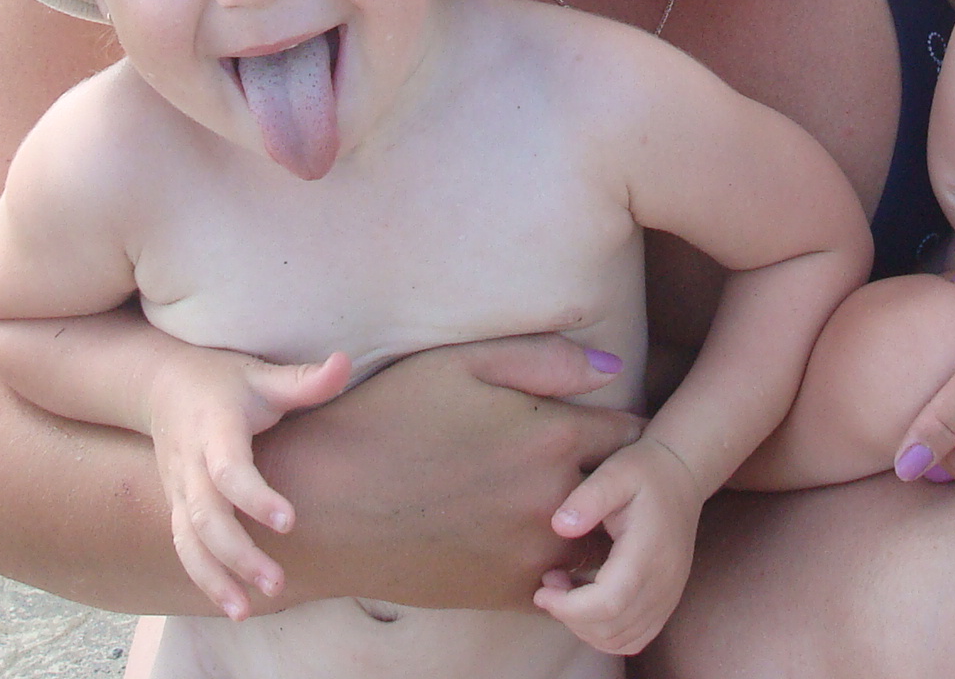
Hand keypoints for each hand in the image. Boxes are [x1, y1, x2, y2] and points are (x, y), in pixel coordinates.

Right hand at [147, 347, 351, 619]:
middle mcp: (190, 465)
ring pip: (189, 542)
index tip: (289, 521)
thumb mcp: (261, 374)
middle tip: (277, 582)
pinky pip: (184, 548)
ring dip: (216, 578)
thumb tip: (345, 363)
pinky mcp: (176, 506)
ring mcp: (178, 489)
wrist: (160, 384)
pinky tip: (234, 605)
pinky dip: (204, 578)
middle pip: (207, 517)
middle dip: (239, 554)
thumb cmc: (223, 380)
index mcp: (214, 429)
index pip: (229, 470)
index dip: (255, 497)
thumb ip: (304, 380)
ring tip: (247, 610)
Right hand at [258, 335, 645, 611]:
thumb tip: (613, 368)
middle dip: (619, 478)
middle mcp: (553, 499)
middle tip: (600, 468)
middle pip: (624, 492)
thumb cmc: (388, 418)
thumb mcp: (461, 364)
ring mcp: (532, 554)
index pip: (630, 434)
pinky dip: (561, 565)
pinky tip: (530, 539)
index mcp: (549, 435)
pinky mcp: (507, 594)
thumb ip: (544, 360)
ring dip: (595, 525)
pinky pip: (565, 584)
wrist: (324, 505)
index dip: (622, 426)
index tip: (610, 426)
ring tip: (572, 506)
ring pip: (599, 542)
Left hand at [532, 438, 703, 656]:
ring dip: (584, 627)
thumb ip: (588, 497)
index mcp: (648, 552)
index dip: (569, 607)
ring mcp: (668, 596)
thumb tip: (560, 525)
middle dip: (569, 615)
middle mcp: (663, 582)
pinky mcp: (666, 602)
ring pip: (621, 640)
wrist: (682, 476)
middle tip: (550, 582)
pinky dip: (604, 632)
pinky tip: (587, 602)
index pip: (608, 604)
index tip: (542, 589)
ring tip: (565, 590)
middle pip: (611, 628)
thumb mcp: (615, 472)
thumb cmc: (645, 472)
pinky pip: (634, 639)